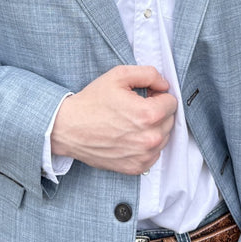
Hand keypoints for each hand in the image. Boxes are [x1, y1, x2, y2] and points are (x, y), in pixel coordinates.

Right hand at [51, 65, 176, 173]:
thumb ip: (149, 74)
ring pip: (163, 138)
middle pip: (169, 120)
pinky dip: (146, 145)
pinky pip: (154, 154)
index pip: (172, 102)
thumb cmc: (92, 102)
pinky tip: (129, 136)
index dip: (158, 96)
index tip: (145, 96)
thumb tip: (164, 85)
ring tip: (131, 122)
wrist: (68, 128)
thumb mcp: (119, 75)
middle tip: (136, 108)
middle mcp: (149, 138)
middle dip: (157, 112)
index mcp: (148, 114)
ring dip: (153, 129)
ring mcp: (143, 156)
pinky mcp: (135, 168)